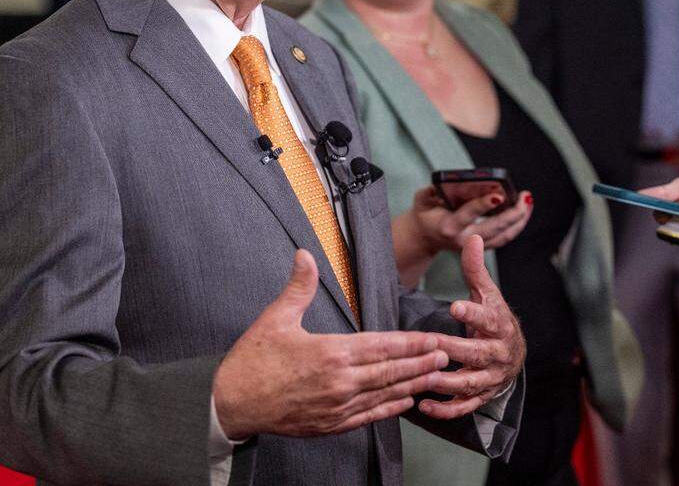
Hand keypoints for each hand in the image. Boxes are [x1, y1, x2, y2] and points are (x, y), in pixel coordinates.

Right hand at [212, 250, 451, 438]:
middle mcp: (339, 382)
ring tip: (435, 377)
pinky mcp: (331, 425)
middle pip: (390, 371)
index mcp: (329, 353)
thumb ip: (298, 287)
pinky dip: (390, 409)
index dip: (410, 342)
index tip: (431, 338)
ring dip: (413, 385)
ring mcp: (337, 407)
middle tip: (446, 354)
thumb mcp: (275, 318)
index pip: (381, 346)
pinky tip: (405, 402)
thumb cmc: (252, 361)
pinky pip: (369, 417)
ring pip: (385, 394)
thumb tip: (305, 255)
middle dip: (421, 362)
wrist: (232, 403)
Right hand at [408, 186, 531, 251]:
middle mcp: (464, 239)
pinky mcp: (483, 246)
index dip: (483, 205)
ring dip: (520, 220)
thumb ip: (429, 192)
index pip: (468, 214)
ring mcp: (474, 246)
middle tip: (525, 197)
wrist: (424, 237)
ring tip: (528, 201)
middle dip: (513, 213)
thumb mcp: (421, 200)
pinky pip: (504, 238)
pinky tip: (524, 212)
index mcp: (448, 226)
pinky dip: (516, 225)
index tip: (498, 195)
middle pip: (494, 228)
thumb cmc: (425, 214)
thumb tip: (442, 184)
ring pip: (504, 235)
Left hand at [417, 235, 524, 419]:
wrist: (513, 352)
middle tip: (429, 345)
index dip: (473, 312)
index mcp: (500, 325)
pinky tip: (423, 405)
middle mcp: (498, 354)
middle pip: (476, 353)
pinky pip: (465, 406)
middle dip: (452, 349)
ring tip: (424, 378)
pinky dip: (445, 409)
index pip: (489, 318)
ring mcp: (491, 378)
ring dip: (447, 382)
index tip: (455, 305)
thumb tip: (472, 236)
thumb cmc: (494, 318)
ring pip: (470, 382)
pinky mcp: (482, 396)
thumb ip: (475, 269)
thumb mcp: (487, 293)